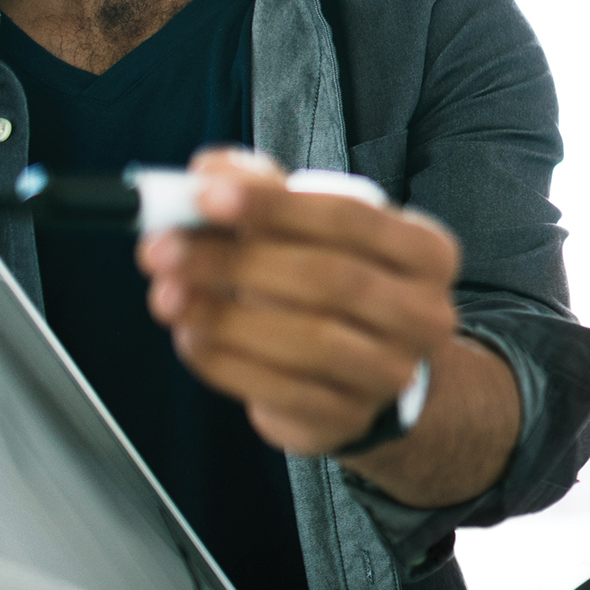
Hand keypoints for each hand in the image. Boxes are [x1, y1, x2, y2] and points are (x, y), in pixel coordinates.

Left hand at [138, 149, 459, 456]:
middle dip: (237, 261)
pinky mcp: (351, 417)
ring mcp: (393, 371)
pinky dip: (226, 363)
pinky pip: (284, 391)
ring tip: (166, 297)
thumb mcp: (307, 227)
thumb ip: (262, 190)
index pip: (353, 218)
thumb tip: (208, 172)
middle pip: (332, 280)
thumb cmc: (329, 281)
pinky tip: (190, 339)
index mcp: (426, 251)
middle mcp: (425, 313)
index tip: (206, 195)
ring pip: (311, 341)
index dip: (276, 205)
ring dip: (224, 317)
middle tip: (163, 249)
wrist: (359, 370)